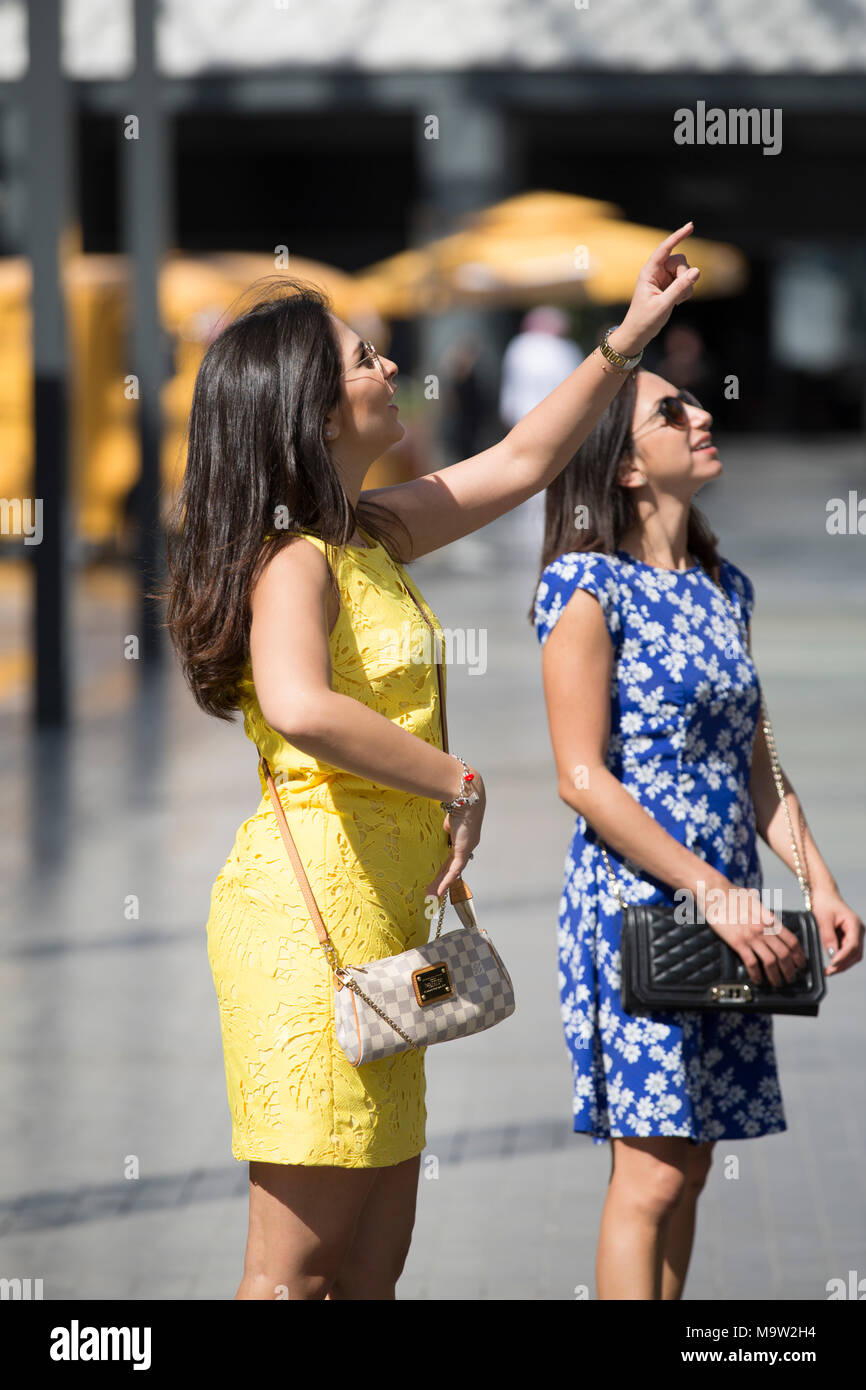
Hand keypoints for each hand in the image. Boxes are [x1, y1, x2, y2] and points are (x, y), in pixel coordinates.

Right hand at [426, 771, 485, 899]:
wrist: (466, 799)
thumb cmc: (457, 802)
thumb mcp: (449, 818)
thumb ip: (446, 827)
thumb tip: (442, 829)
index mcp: (464, 838)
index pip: (454, 856)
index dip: (446, 866)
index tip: (439, 874)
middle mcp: (468, 845)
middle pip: (452, 867)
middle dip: (442, 879)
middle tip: (433, 890)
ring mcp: (467, 849)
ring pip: (453, 871)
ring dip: (442, 883)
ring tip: (432, 894)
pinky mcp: (464, 851)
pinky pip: (454, 870)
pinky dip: (447, 880)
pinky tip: (439, 890)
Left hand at [609, 222, 700, 357]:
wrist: (639, 334)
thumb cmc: (645, 320)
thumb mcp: (663, 305)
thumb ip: (680, 288)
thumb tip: (697, 271)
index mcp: (649, 272)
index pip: (664, 249)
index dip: (677, 237)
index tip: (690, 226)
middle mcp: (657, 272)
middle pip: (680, 261)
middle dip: (685, 275)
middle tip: (680, 295)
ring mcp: (664, 278)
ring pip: (685, 271)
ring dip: (687, 285)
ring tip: (677, 301)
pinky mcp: (670, 286)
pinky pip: (686, 281)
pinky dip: (687, 290)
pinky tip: (678, 302)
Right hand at [703, 882, 807, 987]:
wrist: (716, 893)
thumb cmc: (733, 894)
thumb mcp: (755, 901)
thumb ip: (764, 912)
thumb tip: (769, 918)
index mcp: (770, 919)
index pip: (791, 940)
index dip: (798, 955)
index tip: (800, 964)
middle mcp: (763, 929)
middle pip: (784, 954)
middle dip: (790, 969)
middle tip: (791, 977)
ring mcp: (751, 936)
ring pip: (770, 961)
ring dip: (776, 975)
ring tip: (777, 982)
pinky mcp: (738, 942)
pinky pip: (751, 963)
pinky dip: (756, 974)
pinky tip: (758, 979)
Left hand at [810, 886, 863, 975]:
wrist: (824, 895)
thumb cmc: (824, 903)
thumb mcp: (823, 919)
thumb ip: (828, 937)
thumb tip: (832, 954)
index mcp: (854, 924)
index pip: (853, 945)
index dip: (843, 957)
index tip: (832, 964)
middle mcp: (858, 930)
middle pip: (855, 953)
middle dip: (843, 964)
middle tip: (829, 971)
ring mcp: (855, 935)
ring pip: (853, 955)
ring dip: (843, 964)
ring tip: (829, 970)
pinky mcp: (850, 938)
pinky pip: (848, 952)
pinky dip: (841, 959)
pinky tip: (832, 963)